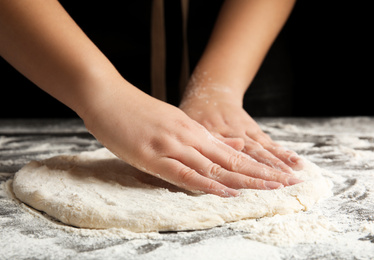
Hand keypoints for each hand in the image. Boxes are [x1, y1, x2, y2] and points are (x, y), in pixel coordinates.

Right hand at [82, 83, 301, 196]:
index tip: (278, 174)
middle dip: (262, 174)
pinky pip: (185, 173)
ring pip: (215, 166)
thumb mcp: (169, 121)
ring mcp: (172, 144)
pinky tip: (225, 192)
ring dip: (245, 180)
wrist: (106, 94)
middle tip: (289, 184)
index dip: (257, 165)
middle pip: (232, 159)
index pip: (231, 151)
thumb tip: (219, 148)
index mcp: (192, 129)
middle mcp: (189, 136)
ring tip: (272, 190)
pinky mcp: (153, 154)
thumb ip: (193, 136)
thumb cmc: (133, 111)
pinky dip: (207, 184)